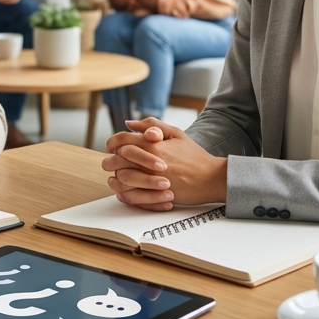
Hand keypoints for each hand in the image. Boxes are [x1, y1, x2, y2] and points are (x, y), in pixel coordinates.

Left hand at [102, 118, 226, 210]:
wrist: (211, 178)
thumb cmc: (194, 155)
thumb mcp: (176, 133)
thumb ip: (151, 124)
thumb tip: (129, 123)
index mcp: (153, 145)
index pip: (123, 140)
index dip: (112, 142)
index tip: (109, 146)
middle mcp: (149, 162)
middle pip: (117, 160)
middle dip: (109, 160)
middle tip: (108, 161)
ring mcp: (151, 180)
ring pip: (121, 178)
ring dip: (114, 176)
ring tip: (114, 175)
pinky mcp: (155, 195)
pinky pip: (130, 195)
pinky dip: (122, 192)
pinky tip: (122, 189)